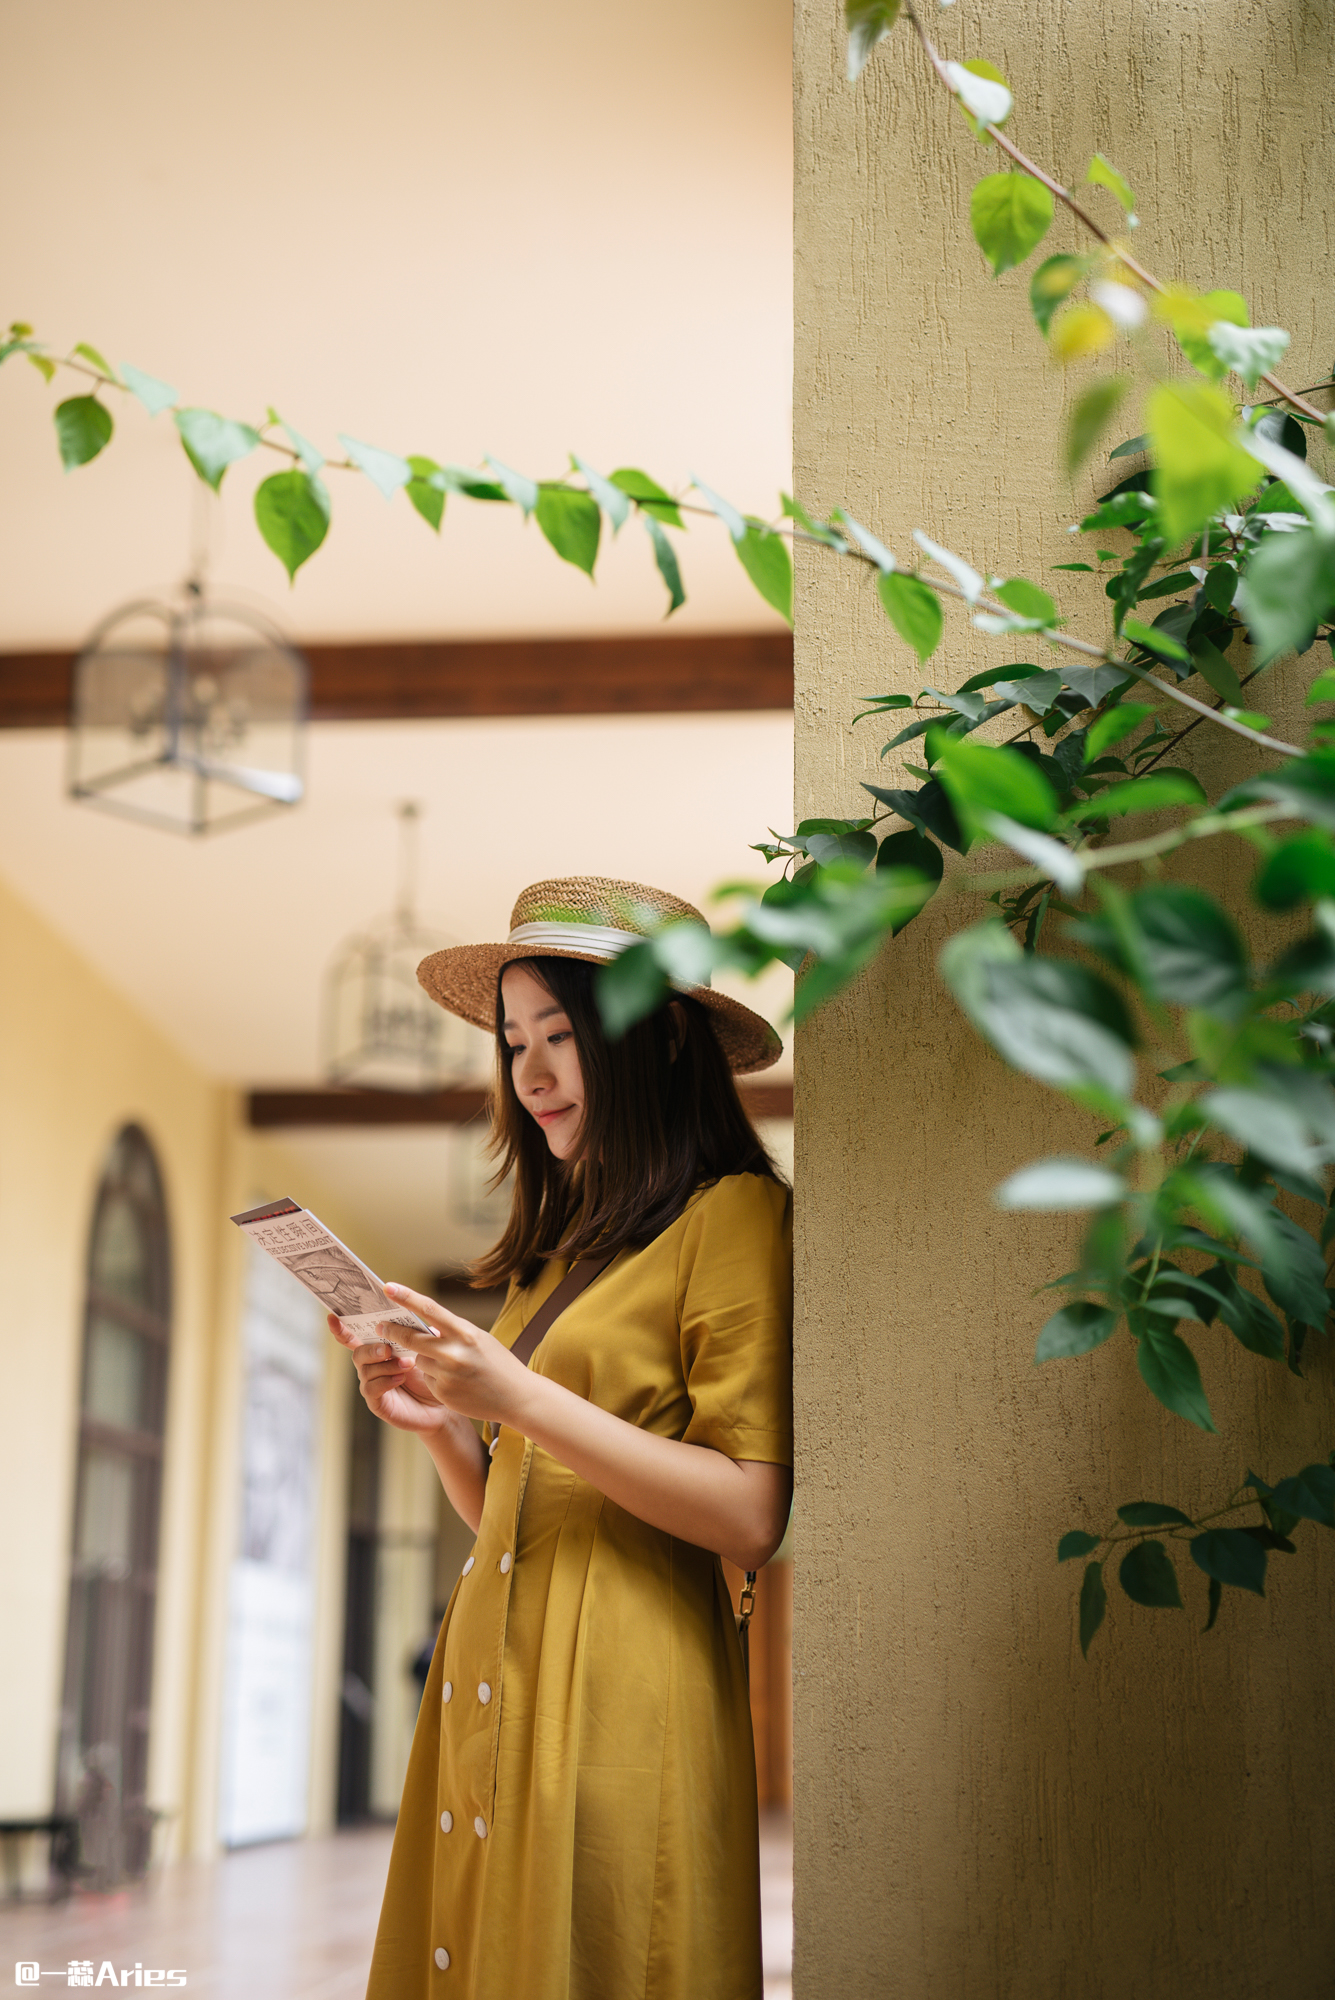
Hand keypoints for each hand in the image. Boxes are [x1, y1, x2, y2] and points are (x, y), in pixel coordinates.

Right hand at [327, 1314, 451, 1436]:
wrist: (440, 1405)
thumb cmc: (431, 1374)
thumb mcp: (426, 1349)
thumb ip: (419, 1333)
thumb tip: (418, 1319)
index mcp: (379, 1349)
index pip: (356, 1337)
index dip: (342, 1329)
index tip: (332, 1317)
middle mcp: (371, 1365)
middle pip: (358, 1352)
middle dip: (371, 1349)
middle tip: (388, 1349)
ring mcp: (372, 1384)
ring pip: (366, 1370)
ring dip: (386, 1365)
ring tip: (408, 1365)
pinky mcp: (376, 1402)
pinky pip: (370, 1389)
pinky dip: (385, 1381)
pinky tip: (400, 1379)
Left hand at [375, 1283, 531, 1424]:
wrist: (516, 1397)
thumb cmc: (499, 1363)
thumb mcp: (479, 1338)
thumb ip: (452, 1331)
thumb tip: (424, 1324)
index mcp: (465, 1333)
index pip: (429, 1310)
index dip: (406, 1297)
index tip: (388, 1287)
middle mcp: (453, 1353)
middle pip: (411, 1337)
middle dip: (392, 1331)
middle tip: (381, 1327)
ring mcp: (446, 1375)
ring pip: (419, 1360)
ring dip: (425, 1359)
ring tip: (452, 1366)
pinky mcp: (442, 1393)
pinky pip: (427, 1379)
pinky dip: (435, 1378)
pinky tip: (455, 1382)